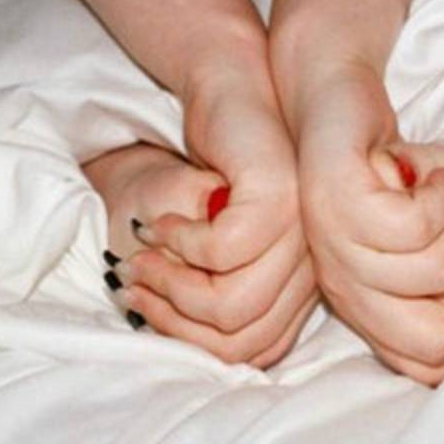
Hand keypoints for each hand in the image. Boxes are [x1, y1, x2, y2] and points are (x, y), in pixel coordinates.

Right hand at [110, 69, 317, 367]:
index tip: (141, 305)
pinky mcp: (283, 198)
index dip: (188, 340)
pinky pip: (227, 252)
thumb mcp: (197, 248)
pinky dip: (183, 243)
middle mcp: (309, 267)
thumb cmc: (206, 171)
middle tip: (133, 279)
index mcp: (298, 287)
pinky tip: (164, 220)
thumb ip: (206, 299)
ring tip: (145, 250)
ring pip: (235, 304)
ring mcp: (302, 234)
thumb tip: (188, 348)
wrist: (229, 91)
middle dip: (173, 316)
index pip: (253, 352)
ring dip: (173, 282)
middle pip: (242, 339)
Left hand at [287, 66, 443, 384]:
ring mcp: (334, 249)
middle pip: (428, 342)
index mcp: (368, 308)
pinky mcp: (334, 204)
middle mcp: (345, 290)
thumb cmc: (409, 175)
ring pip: (431, 274)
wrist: (340, 99)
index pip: (427, 366)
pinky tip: (438, 172)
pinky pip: (413, 227)